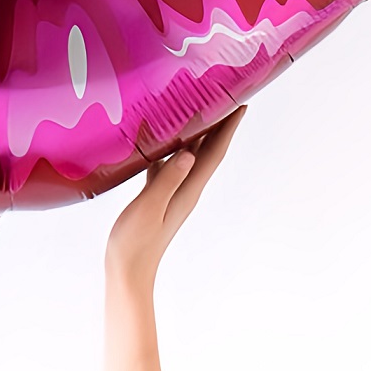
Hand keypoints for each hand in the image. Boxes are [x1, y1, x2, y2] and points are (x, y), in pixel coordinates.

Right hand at [106, 106, 245, 287]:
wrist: (129, 271)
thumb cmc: (135, 243)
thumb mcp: (150, 208)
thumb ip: (167, 180)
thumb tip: (189, 154)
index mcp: (188, 191)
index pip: (214, 154)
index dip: (228, 129)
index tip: (241, 105)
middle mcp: (185, 189)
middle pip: (208, 152)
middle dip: (219, 125)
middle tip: (225, 99)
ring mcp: (173, 194)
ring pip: (189, 157)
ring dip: (197, 134)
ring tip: (197, 111)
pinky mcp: (158, 197)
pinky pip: (168, 165)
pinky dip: (169, 149)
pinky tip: (159, 140)